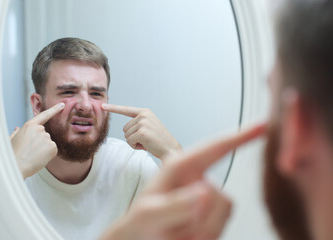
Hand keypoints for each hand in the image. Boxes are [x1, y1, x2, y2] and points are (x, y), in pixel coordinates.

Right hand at [10, 103, 64, 178]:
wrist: (17, 166)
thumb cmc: (13, 155)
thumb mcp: (11, 140)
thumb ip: (16, 133)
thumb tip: (17, 129)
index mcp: (29, 126)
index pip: (44, 115)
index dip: (54, 110)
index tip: (62, 105)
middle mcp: (39, 129)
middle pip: (45, 134)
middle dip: (40, 142)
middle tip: (30, 150)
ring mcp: (47, 137)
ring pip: (48, 143)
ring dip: (43, 148)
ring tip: (33, 154)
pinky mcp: (52, 146)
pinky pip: (53, 150)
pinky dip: (48, 154)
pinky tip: (39, 157)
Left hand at [101, 123, 265, 239]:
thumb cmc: (140, 223)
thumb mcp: (149, 214)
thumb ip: (174, 205)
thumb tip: (205, 191)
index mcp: (180, 167)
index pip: (215, 148)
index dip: (241, 136)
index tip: (263, 124)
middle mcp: (197, 178)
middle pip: (220, 194)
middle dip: (200, 216)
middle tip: (172, 226)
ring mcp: (207, 197)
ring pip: (225, 209)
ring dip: (203, 227)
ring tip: (178, 229)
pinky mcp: (214, 213)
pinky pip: (223, 224)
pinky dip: (206, 234)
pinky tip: (187, 234)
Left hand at [102, 103, 181, 159]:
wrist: (170, 149)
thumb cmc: (158, 140)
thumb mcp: (148, 127)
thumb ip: (138, 124)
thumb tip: (125, 129)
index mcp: (145, 112)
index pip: (126, 109)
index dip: (113, 108)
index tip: (103, 106)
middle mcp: (144, 115)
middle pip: (125, 128)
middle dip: (133, 137)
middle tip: (146, 139)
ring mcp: (143, 123)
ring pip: (126, 135)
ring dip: (134, 142)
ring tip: (147, 142)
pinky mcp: (142, 132)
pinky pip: (129, 141)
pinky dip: (135, 146)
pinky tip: (146, 146)